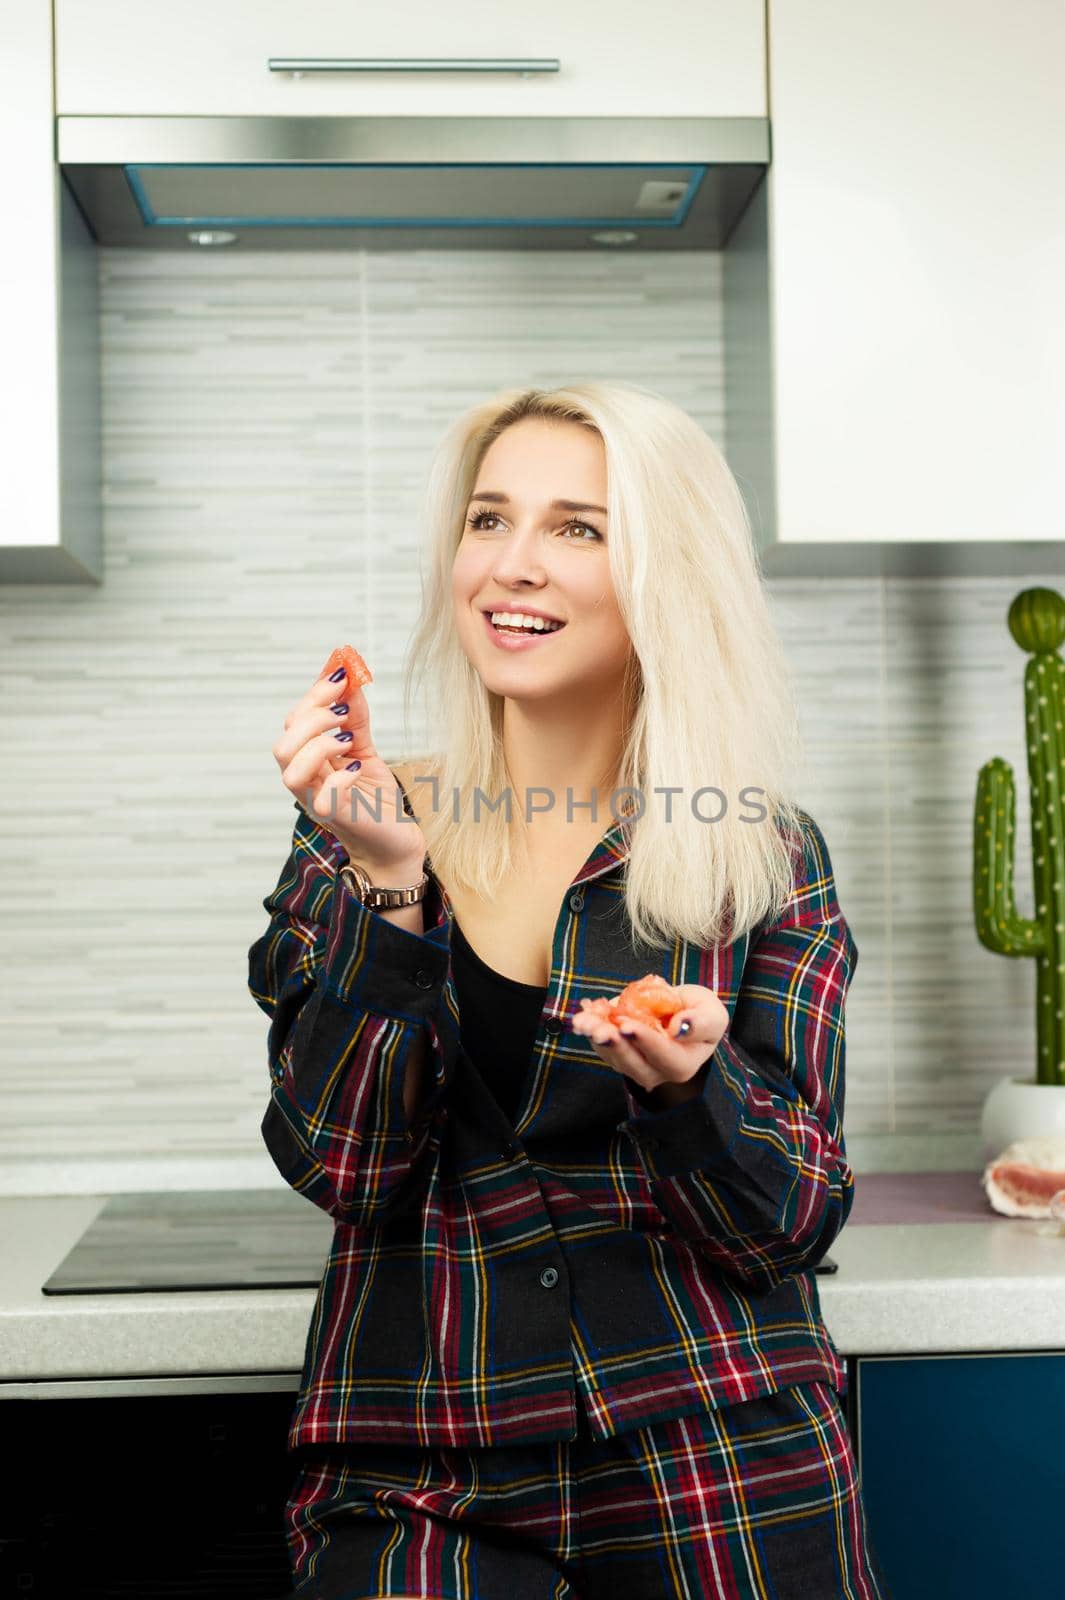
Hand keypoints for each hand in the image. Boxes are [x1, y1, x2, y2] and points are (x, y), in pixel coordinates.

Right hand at [271, 660, 426, 873]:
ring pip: (290, 770)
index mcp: (307, 762)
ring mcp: (316, 801)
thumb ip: (354, 718)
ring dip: (319, 745)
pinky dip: (339, 777)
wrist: (396, 840)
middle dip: (313, 718)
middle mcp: (305, 783)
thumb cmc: (375, 799)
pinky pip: (323, 798)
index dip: (315, 695)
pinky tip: (356, 769)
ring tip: (348, 740)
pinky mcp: (337, 818)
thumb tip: (349, 679)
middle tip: (345, 711)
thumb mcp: (365, 749)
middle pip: (283, 745)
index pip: (293, 723)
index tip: (342, 674)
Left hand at [569, 984, 729, 1096]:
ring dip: (596, 1037)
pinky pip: (602, 1045)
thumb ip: (701, 1022)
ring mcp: (634, 1066)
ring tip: (584, 1021)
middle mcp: (657, 1072)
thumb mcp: (711, 1013)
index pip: (664, 1055)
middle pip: (633, 1063)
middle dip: (614, 1045)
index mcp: (683, 1064)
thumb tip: (679, 1028)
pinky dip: (591, 1029)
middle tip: (599, 1029)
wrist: (681, 1013)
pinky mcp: (617, 1055)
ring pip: (613, 1056)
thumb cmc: (700, 1014)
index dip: (645, 1040)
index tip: (627, 1026)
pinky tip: (584, 1013)